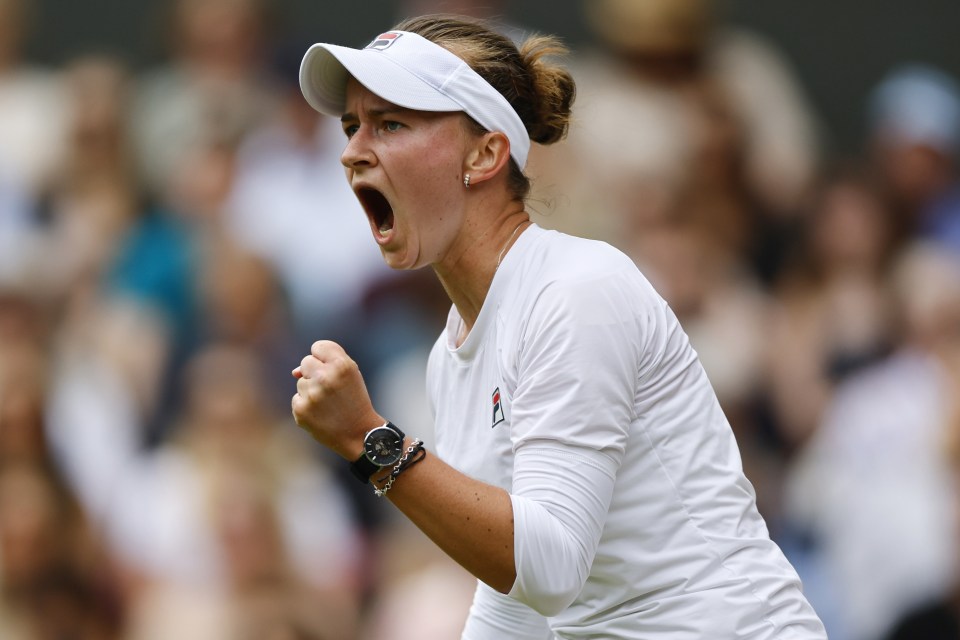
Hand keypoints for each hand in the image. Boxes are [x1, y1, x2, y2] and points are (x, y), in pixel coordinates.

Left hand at [291, 340, 382, 459]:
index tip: (331, 368)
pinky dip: (306, 405)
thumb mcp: (351, 375)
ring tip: (328, 404)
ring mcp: (311, 394)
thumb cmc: (354, 401)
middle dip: (315, 373)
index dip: (323, 357)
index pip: (318, 347)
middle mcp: (325, 377)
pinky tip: (321, 413)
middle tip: (330, 388)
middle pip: (305, 362)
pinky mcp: (301, 409)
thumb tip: (294, 372)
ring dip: (311, 390)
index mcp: (341, 365)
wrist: (358, 433)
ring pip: (301, 382)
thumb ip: (326, 363)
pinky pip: (297, 398)